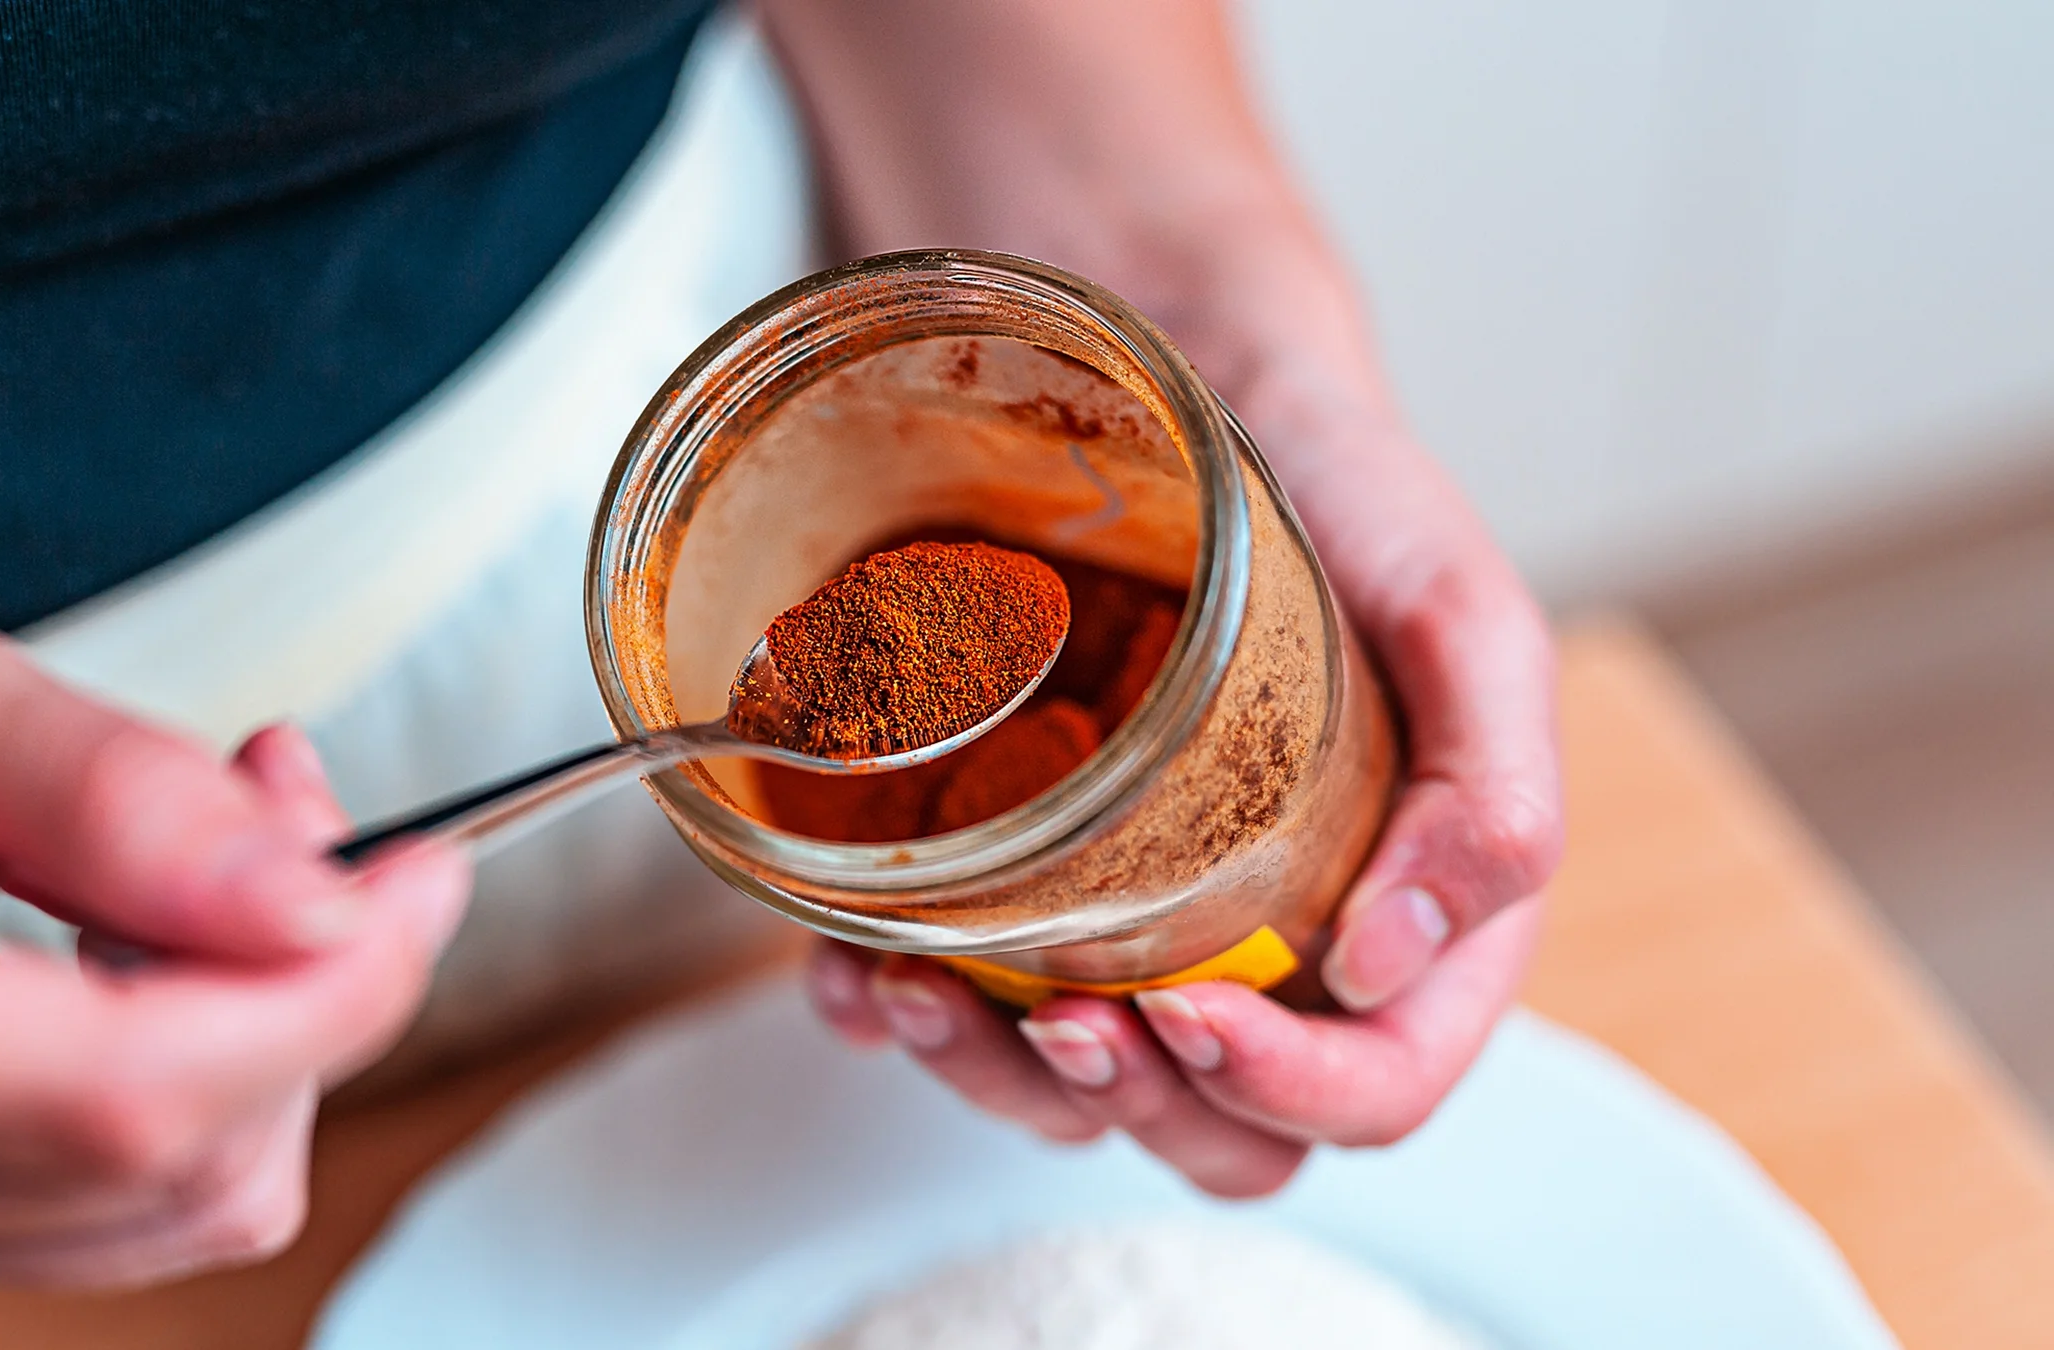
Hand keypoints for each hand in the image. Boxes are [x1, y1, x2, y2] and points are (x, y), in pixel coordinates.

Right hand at [0, 514, 466, 1298]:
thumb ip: (115, 798)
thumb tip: (316, 904)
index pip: (134, 1091)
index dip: (330, 991)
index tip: (421, 871)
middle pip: (181, 1156)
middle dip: (312, 984)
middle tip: (294, 799)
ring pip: (179, 1198)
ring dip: (266, 1027)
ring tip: (223, 845)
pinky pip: (123, 1200)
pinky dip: (200, 1074)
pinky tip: (156, 940)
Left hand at [765, 0, 1563, 1190]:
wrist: (1099, 308)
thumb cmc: (1270, 419)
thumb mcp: (1415, 545)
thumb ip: (1487, 735)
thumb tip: (1425, 945)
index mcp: (1395, 857)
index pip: (1385, 1066)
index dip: (1300, 1091)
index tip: (1190, 1023)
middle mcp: (1263, 889)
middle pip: (1223, 1113)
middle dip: (1134, 1100)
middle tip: (1053, 1016)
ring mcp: (1128, 879)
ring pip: (1081, 1082)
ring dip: (993, 1073)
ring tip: (917, 986)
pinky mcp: (1008, 845)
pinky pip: (957, 993)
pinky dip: (898, 1006)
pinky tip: (856, 960)